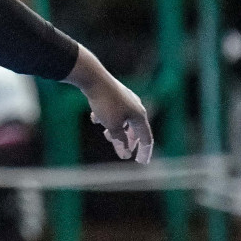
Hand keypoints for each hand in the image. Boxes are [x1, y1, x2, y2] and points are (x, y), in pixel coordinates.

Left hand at [63, 46, 154, 162]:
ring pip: (123, 119)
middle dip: (129, 141)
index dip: (144, 152)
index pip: (146, 138)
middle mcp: (135, 106)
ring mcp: (125, 99)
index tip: (141, 163)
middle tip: (124, 152)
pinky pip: (113, 110)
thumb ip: (119, 141)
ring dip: (116, 130)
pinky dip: (106, 118)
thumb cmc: (105, 103)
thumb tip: (125, 154)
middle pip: (135, 129)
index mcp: (139, 115)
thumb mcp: (112, 126)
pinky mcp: (113, 94)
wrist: (93, 78)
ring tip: (106, 135)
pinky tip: (94, 119)